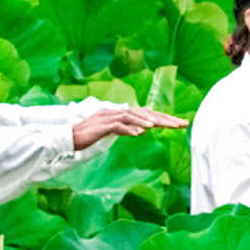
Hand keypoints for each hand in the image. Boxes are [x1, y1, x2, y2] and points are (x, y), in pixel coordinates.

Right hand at [64, 103, 185, 150]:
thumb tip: (139, 130)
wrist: (67, 137)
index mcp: (120, 114)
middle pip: (144, 112)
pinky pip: (117, 126)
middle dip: (164, 118)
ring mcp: (108, 118)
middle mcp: (116, 112)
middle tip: (182, 124)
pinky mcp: (100, 126)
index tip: (180, 124)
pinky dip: (129, 128)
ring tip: (160, 127)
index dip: (163, 118)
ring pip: (131, 116)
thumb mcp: (110, 132)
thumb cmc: (87, 136)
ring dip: (147, 121)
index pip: (146, 114)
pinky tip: (140, 133)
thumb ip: (124, 129)